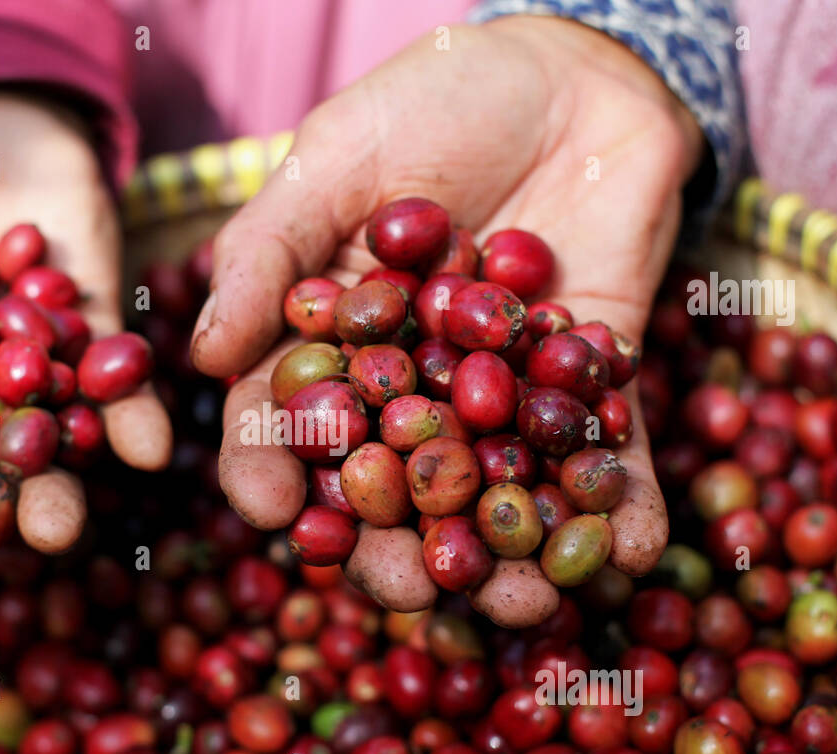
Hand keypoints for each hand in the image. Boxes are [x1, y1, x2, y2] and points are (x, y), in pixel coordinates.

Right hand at [190, 17, 703, 623]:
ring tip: (530, 601)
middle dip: (398, 546)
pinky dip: (624, 507)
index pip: (287, 421)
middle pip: (392, 485)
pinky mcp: (593, 383)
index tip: (274, 513)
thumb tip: (200, 359)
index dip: (271, 471)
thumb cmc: (438, 99)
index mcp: (333, 340)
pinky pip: (606, 454)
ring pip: (493, 493)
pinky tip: (637, 553)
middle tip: (410, 591)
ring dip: (512, 556)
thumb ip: (271, 253)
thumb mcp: (338, 157)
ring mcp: (502, 392)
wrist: (578, 70)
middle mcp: (411, 383)